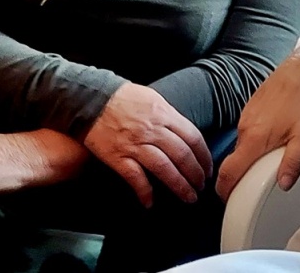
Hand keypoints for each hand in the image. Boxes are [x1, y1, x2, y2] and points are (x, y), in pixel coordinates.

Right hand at [82, 82, 212, 207]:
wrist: (92, 100)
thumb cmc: (123, 98)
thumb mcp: (153, 99)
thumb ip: (169, 116)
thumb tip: (185, 133)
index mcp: (164, 115)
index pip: (193, 138)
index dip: (204, 156)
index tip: (208, 168)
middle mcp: (153, 131)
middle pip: (182, 156)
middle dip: (196, 174)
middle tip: (201, 187)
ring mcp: (135, 145)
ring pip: (165, 169)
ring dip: (180, 186)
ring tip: (188, 196)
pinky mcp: (117, 157)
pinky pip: (135, 178)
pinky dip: (144, 192)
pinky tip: (150, 202)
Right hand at [215, 42, 299, 200]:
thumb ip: (293, 163)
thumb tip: (284, 185)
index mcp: (254, 139)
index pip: (228, 172)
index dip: (225, 191)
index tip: (228, 200)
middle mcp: (245, 128)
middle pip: (234, 161)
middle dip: (239, 175)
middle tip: (253, 185)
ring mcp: (247, 116)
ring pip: (242, 145)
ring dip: (250, 156)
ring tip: (268, 160)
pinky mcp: (252, 107)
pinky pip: (248, 131)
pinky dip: (255, 140)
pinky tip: (273, 137)